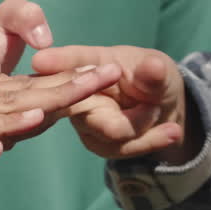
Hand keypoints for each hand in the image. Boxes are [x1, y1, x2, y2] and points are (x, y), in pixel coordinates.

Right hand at [31, 45, 189, 160]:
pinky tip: (170, 133)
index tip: (39, 61)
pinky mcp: (95, 141)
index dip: (56, 61)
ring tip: (171, 123)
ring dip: (145, 128)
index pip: (72, 61)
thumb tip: (152, 67)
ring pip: (110, 134)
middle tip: (156, 108)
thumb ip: (154, 73)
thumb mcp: (161, 71)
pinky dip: (148, 141)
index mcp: (91, 63)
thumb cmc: (154, 78)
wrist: (164, 110)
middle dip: (123, 112)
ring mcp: (83, 119)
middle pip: (84, 107)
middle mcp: (79, 92)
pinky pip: (119, 149)